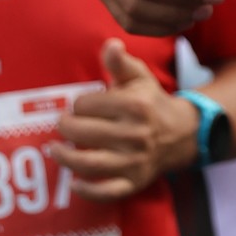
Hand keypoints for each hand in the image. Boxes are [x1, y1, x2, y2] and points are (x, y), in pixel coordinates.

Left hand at [49, 38, 197, 200]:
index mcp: (135, 106)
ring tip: (54, 149)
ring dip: (66, 158)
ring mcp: (135, 161)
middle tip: (62, 125)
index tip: (82, 106)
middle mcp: (135, 134)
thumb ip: (120, 62)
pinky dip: (88, 191)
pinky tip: (73, 184)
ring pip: (90, 163)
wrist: (181, 134)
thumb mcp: (139, 77)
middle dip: (65, 127)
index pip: (88, 105)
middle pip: (85, 133)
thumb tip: (110, 43)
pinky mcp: (135, 182)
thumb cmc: (151, 102)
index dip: (79, 104)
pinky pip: (108, 192)